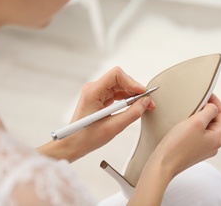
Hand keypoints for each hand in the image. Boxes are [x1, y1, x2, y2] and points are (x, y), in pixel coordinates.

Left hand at [39, 67, 154, 161]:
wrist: (72, 145)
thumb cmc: (86, 138)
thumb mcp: (113, 127)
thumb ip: (132, 113)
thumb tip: (145, 102)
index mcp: (93, 92)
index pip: (116, 75)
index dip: (132, 82)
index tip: (143, 93)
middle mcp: (93, 88)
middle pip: (120, 79)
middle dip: (135, 89)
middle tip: (147, 102)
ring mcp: (96, 92)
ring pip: (120, 86)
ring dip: (132, 95)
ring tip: (143, 106)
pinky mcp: (99, 98)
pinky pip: (116, 93)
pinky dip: (127, 99)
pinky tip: (133, 107)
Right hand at [128, 94, 220, 204]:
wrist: (162, 164)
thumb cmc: (177, 144)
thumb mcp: (196, 122)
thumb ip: (209, 111)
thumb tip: (213, 107)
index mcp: (217, 138)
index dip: (216, 102)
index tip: (206, 93)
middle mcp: (213, 145)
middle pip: (216, 121)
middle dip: (208, 109)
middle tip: (196, 100)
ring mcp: (203, 149)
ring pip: (206, 127)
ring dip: (200, 117)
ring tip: (189, 110)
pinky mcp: (193, 151)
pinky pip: (198, 134)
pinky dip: (193, 125)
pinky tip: (183, 123)